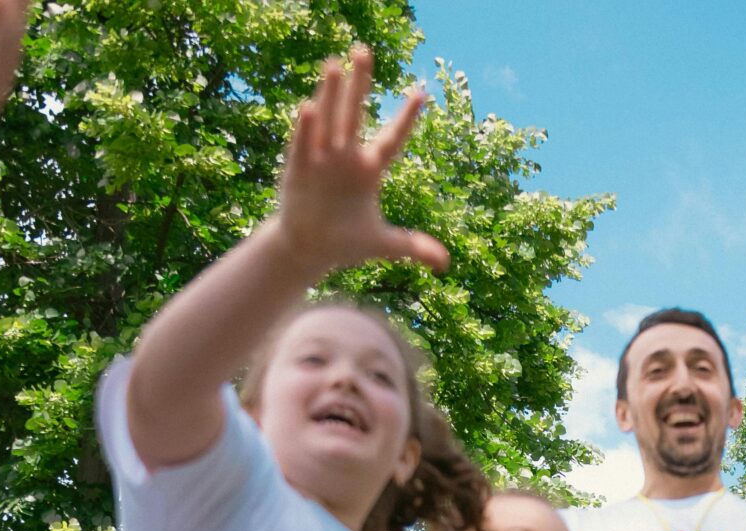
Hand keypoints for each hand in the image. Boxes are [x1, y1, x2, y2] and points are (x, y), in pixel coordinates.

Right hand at [271, 47, 449, 276]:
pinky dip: (306, 129)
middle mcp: (346, 157)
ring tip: (335, 65)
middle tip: (363, 51)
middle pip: (355, 115)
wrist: (310, 248)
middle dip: (359, 85)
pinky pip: (304, 146)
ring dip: (331, 95)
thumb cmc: (347, 240)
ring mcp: (322, 160)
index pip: (392, 139)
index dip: (405, 118)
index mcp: (370, 170)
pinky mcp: (300, 170)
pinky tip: (309, 108)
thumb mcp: (383, 244)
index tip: (421, 93)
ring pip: (329, 121)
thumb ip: (412, 247)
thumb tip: (445, 264)